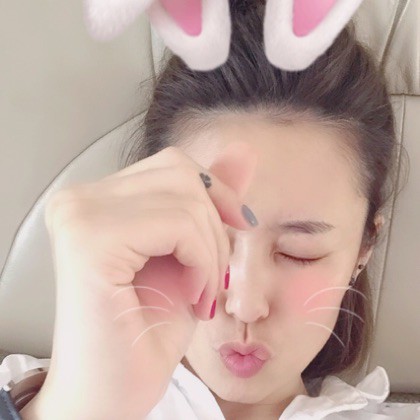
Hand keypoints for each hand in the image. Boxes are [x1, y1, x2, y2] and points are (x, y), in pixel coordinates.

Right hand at [33, 142, 257, 418]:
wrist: (115, 393)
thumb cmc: (149, 330)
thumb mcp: (192, 253)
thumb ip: (212, 198)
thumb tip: (243, 150)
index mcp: (98, 201)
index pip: (174, 165)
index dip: (218, 196)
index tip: (237, 232)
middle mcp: (79, 200)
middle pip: (182, 172)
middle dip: (217, 225)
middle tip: (215, 277)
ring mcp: (80, 215)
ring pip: (186, 196)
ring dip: (212, 250)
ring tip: (203, 292)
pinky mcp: (89, 240)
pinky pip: (178, 223)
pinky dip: (202, 259)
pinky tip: (192, 296)